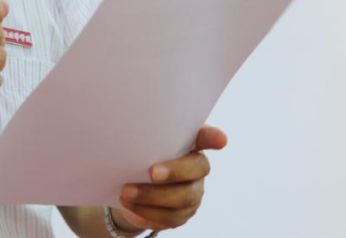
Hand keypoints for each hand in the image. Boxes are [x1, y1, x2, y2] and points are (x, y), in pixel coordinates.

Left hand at [112, 125, 227, 232]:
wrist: (131, 183)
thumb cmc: (139, 154)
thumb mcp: (141, 143)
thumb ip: (143, 136)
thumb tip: (124, 127)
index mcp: (188, 144)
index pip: (205, 137)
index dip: (213, 138)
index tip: (221, 139)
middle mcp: (196, 169)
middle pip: (195, 170)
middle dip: (174, 172)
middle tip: (152, 173)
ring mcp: (192, 193)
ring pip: (182, 198)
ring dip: (151, 197)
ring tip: (126, 193)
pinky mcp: (181, 214)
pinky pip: (168, 218)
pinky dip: (147, 213)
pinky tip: (130, 207)